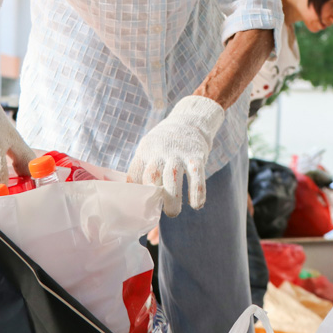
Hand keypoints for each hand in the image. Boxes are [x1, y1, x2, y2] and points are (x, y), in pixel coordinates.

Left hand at [128, 95, 224, 216]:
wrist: (191, 120)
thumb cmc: (166, 145)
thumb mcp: (150, 149)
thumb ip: (144, 170)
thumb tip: (137, 201)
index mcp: (145, 151)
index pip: (134, 175)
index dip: (135, 194)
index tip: (140, 207)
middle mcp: (159, 151)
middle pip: (152, 176)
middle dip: (154, 196)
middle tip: (157, 211)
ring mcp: (178, 153)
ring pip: (173, 177)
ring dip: (172, 198)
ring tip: (173, 213)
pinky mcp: (196, 156)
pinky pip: (197, 176)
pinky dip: (197, 192)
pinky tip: (197, 205)